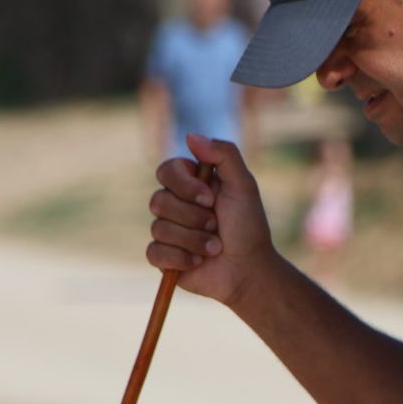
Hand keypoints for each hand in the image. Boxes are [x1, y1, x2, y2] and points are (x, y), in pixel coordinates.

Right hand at [145, 133, 276, 305]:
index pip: (165, 171)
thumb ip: (224, 154)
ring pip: (158, 228)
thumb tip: (191, 135)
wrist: (249, 269)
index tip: (210, 198)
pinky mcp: (162, 257)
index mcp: (190, 183)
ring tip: (215, 247)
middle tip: (216, 225)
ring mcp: (167, 230)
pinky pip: (154, 252)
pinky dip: (181, 258)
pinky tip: (199, 261)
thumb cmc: (248, 226)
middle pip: (157, 201)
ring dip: (193, 240)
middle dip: (192, 217)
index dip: (183, 185)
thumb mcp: (244, 185)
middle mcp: (175, 204)